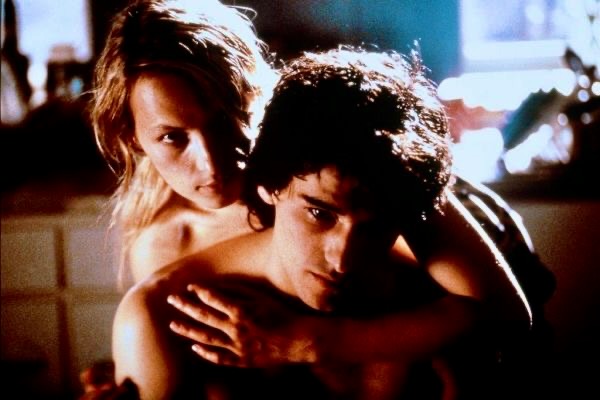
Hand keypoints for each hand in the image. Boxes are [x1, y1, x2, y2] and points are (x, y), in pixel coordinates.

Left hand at [167, 282, 318, 366]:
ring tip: (173, 325)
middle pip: (205, 317)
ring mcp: (238, 347)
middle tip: (171, 300)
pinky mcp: (242, 361)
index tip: (189, 286)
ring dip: (188, 330)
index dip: (200, 291)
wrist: (299, 341)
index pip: (214, 298)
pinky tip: (194, 347)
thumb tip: (219, 286)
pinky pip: (219, 358)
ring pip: (207, 338)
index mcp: (241, 311)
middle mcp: (236, 329)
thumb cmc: (282, 315)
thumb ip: (239, 292)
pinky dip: (205, 353)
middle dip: (186, 307)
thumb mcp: (262, 298)